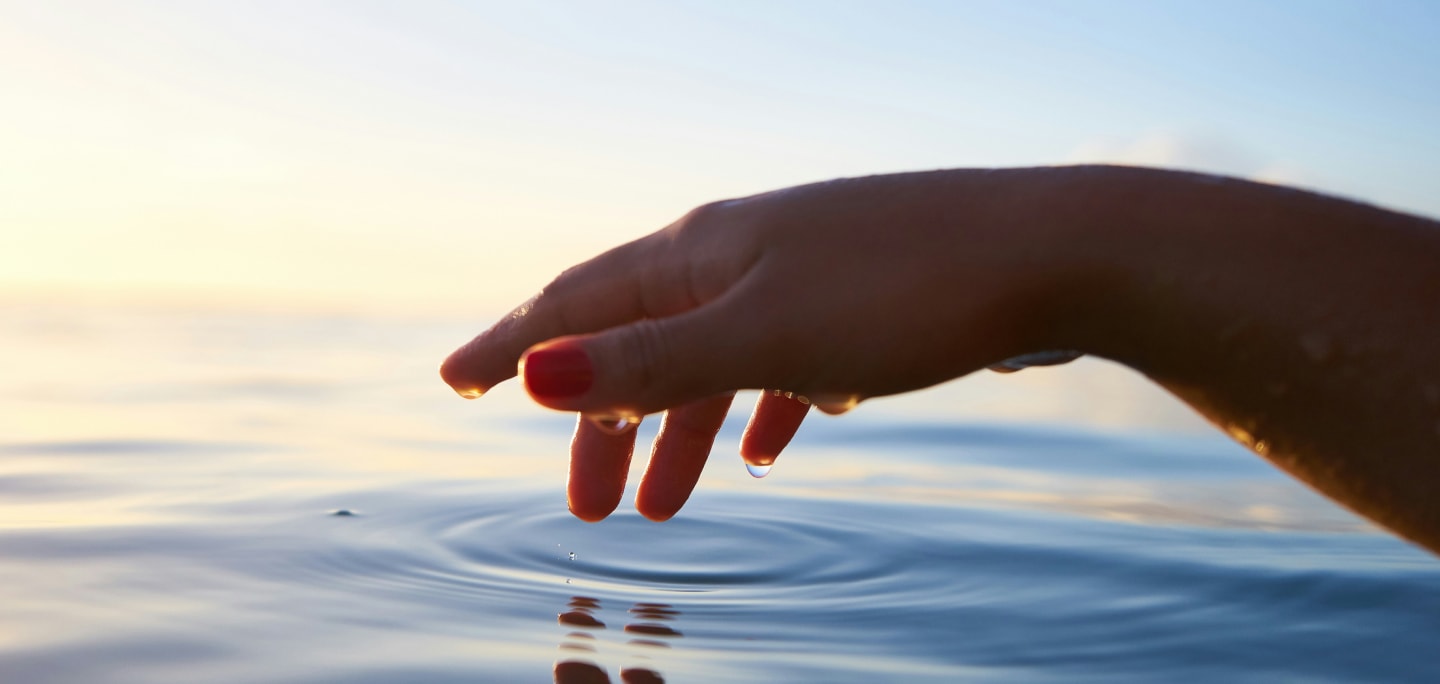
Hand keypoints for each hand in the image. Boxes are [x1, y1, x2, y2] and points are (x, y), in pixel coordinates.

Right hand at [440, 169, 1087, 521]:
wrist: (1051, 252)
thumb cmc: (905, 290)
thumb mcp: (763, 333)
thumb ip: (650, 357)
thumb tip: (536, 372)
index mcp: (699, 254)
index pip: (574, 303)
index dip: (510, 347)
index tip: (453, 382)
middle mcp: (739, 253)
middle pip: (639, 341)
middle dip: (604, 426)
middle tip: (587, 508)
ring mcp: (800, 272)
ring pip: (713, 360)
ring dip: (682, 432)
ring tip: (668, 509)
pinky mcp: (857, 299)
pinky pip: (781, 359)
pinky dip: (760, 405)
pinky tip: (773, 445)